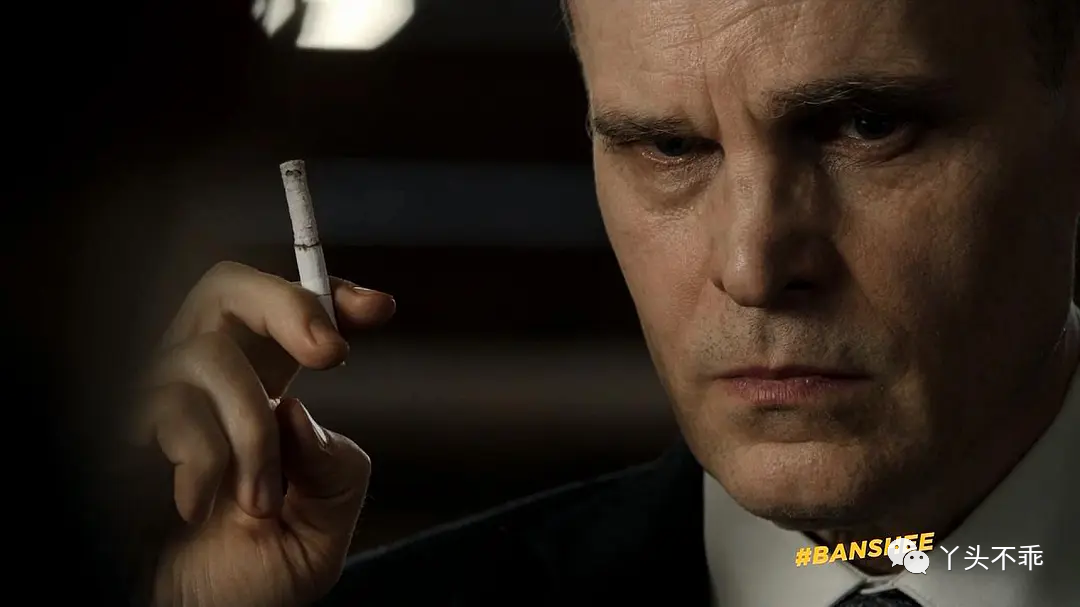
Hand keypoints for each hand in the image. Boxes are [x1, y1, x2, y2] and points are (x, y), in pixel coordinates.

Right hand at [130, 262, 394, 606]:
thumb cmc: (244, 583)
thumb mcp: (321, 535)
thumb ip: (334, 472)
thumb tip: (296, 410)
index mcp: (264, 398)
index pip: (290, 319)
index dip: (329, 298)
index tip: (378, 311)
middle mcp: (208, 387)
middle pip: (228, 287)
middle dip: (287, 305)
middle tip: (331, 354)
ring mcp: (158, 401)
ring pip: (210, 353)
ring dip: (251, 431)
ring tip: (256, 502)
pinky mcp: (118, 428)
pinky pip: (168, 405)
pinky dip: (203, 458)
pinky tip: (197, 507)